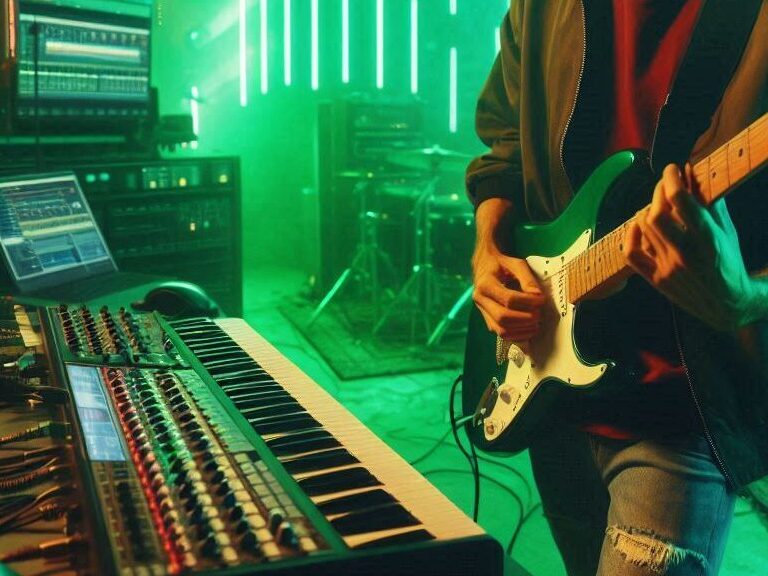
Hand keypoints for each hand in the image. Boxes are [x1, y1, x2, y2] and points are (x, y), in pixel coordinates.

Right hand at [472, 242, 545, 339]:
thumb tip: (538, 295)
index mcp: (485, 284)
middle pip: (502, 317)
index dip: (527, 302)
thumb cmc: (501, 264)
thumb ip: (527, 279)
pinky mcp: (487, 319)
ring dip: (521, 330)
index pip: (508, 298)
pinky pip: (501, 334)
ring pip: (500, 329)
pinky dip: (516, 335)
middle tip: (539, 314)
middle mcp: (480, 299)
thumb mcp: (516, 264)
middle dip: (524, 319)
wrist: (484, 266)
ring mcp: (482, 312)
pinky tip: (529, 330)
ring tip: (536, 324)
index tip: (541, 300)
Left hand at [623, 163, 758, 329]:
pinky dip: (631, 235)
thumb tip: (692, 171)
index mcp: (707, 239)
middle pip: (656, 214)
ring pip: (644, 228)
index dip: (671, 179)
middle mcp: (685, 253)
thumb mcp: (726, 231)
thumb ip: (709, 202)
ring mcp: (667, 268)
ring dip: (648, 209)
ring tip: (659, 205)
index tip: (671, 169)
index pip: (680, 201)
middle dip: (657, 192)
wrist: (728, 304)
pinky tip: (638, 225)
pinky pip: (631, 253)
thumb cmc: (729, 262)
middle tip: (664, 184)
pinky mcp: (655, 279)